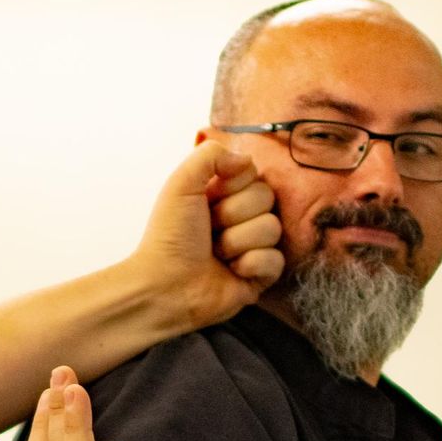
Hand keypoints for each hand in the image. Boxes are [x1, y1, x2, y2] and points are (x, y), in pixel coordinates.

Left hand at [128, 140, 284, 330]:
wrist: (165, 285)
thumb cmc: (169, 236)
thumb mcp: (181, 183)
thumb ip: (210, 155)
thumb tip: (246, 159)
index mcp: (224, 194)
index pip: (253, 173)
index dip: (231, 186)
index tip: (207, 200)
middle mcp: (242, 217)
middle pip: (267, 198)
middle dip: (233, 215)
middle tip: (210, 231)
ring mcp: (253, 246)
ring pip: (272, 228)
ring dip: (238, 242)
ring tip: (216, 254)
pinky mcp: (261, 275)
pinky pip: (276, 259)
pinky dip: (251, 264)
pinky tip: (231, 271)